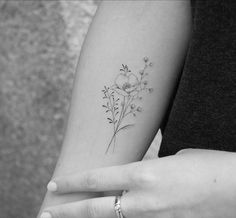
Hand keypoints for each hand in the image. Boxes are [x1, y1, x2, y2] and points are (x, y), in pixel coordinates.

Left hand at [40, 149, 235, 217]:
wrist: (235, 189)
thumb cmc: (205, 165)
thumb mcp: (172, 158)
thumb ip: (151, 170)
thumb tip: (140, 177)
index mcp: (143, 174)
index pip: (97, 179)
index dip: (72, 182)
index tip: (54, 184)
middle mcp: (142, 200)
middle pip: (95, 208)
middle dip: (69, 211)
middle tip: (48, 211)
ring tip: (73, 216)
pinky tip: (114, 216)